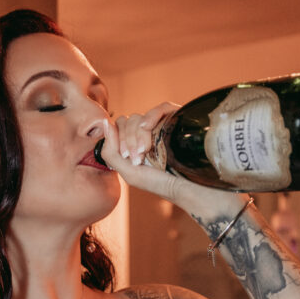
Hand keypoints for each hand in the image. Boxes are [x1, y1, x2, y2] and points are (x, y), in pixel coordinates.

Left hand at [100, 107, 249, 216]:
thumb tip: (103, 123)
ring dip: (138, 134)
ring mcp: (165, 126)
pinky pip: (162, 108)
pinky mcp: (180, 120)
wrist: (195, 190)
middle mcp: (149, 133)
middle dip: (129, 139)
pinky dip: (152, 117)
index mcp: (136, 145)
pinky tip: (150, 131)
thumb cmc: (163, 185)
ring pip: (141, 116)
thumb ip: (111, 151)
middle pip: (128, 121)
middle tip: (138, 157)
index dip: (119, 139)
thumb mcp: (130, 172)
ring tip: (146, 152)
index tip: (129, 157)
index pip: (119, 128)